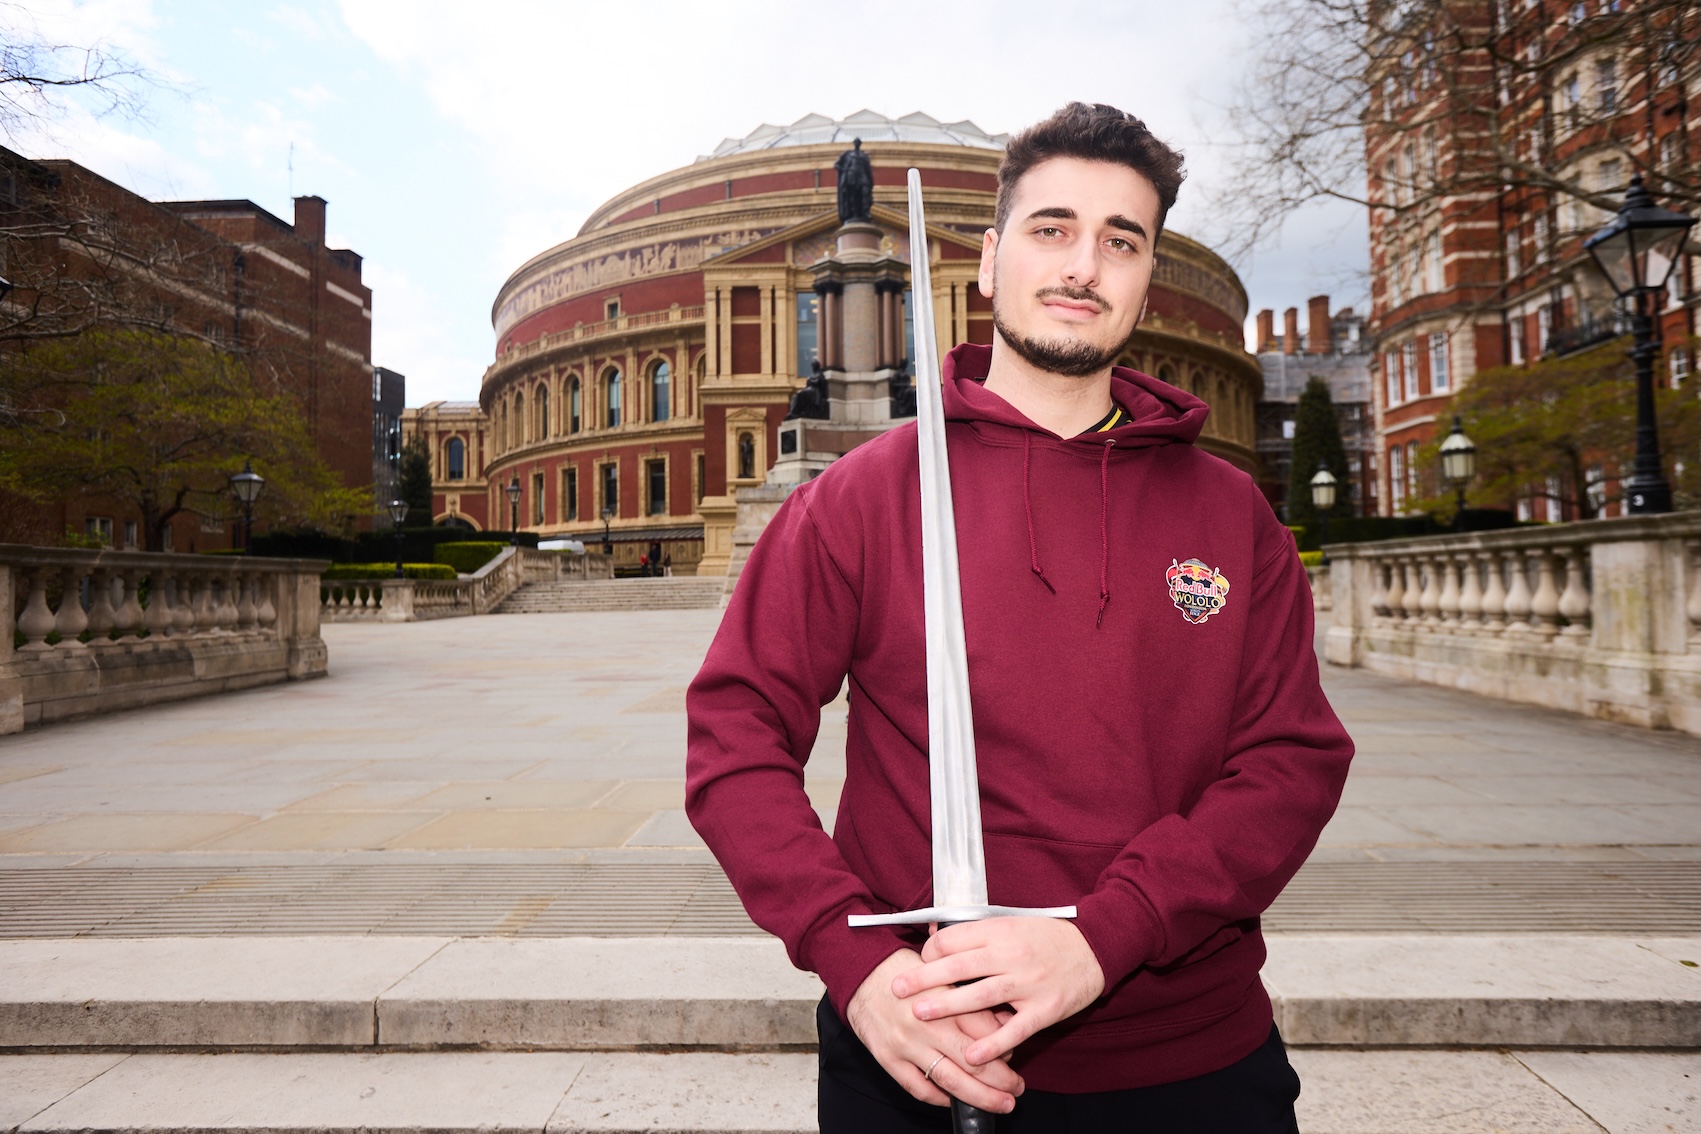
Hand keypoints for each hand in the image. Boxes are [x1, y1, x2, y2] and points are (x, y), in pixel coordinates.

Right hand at [844, 949, 1024, 1112]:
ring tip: (1000, 1104)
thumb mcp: (943, 972)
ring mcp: (907, 1045)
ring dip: (980, 1097)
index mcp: (945, 999)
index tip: (1014, 1055)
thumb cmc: (906, 971)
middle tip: (1017, 1090)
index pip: (986, 1032)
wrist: (861, 971)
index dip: (1006, 1047)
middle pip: (974, 1061)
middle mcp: (927, 1025)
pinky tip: (955, 1101)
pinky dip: (940, 1099)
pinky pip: (919, 1088)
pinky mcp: (889, 1058)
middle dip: (1002, 1081)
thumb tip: (1003, 1019)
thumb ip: (970, 996)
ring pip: (951, 1080)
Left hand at [894, 917, 1104, 1066]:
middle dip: (925, 978)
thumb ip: (977, 931)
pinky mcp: (1045, 1009)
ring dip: (949, 1006)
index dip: (931, 952)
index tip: (920, 963)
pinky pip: (1015, 1030)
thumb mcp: (1012, 922)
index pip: (954, 940)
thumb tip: (934, 932)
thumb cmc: (1049, 936)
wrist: (1097, 947)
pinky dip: (992, 1044)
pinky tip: (971, 1055)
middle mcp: (1012, 955)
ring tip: (921, 1014)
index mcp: (1000, 931)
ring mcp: (1028, 983)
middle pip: (960, 966)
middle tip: (898, 989)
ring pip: (981, 996)